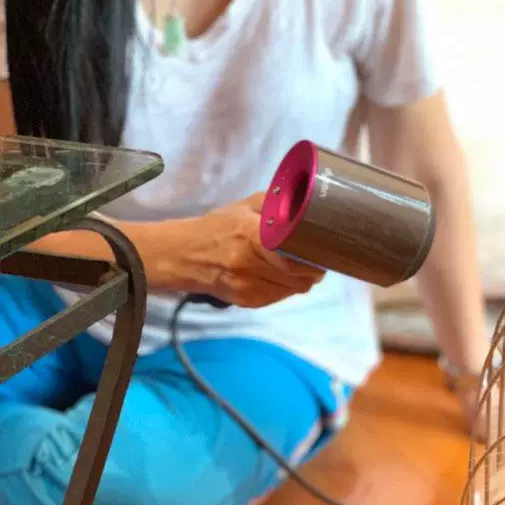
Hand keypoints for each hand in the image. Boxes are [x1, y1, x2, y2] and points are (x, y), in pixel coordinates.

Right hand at [159, 193, 323, 307]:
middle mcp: (250, 266)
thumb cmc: (218, 228)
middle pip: (301, 276)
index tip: (323, 248)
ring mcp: (249, 288)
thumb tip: (306, 202)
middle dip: (314, 268)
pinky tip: (281, 275)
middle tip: (316, 256)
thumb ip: (275, 204)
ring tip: (299, 264)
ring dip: (302, 278)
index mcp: (251, 237)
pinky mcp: (248, 302)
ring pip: (295, 289)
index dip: (315, 255)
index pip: (297, 256)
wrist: (182, 256)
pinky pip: (281, 297)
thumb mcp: (245, 206)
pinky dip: (287, 286)